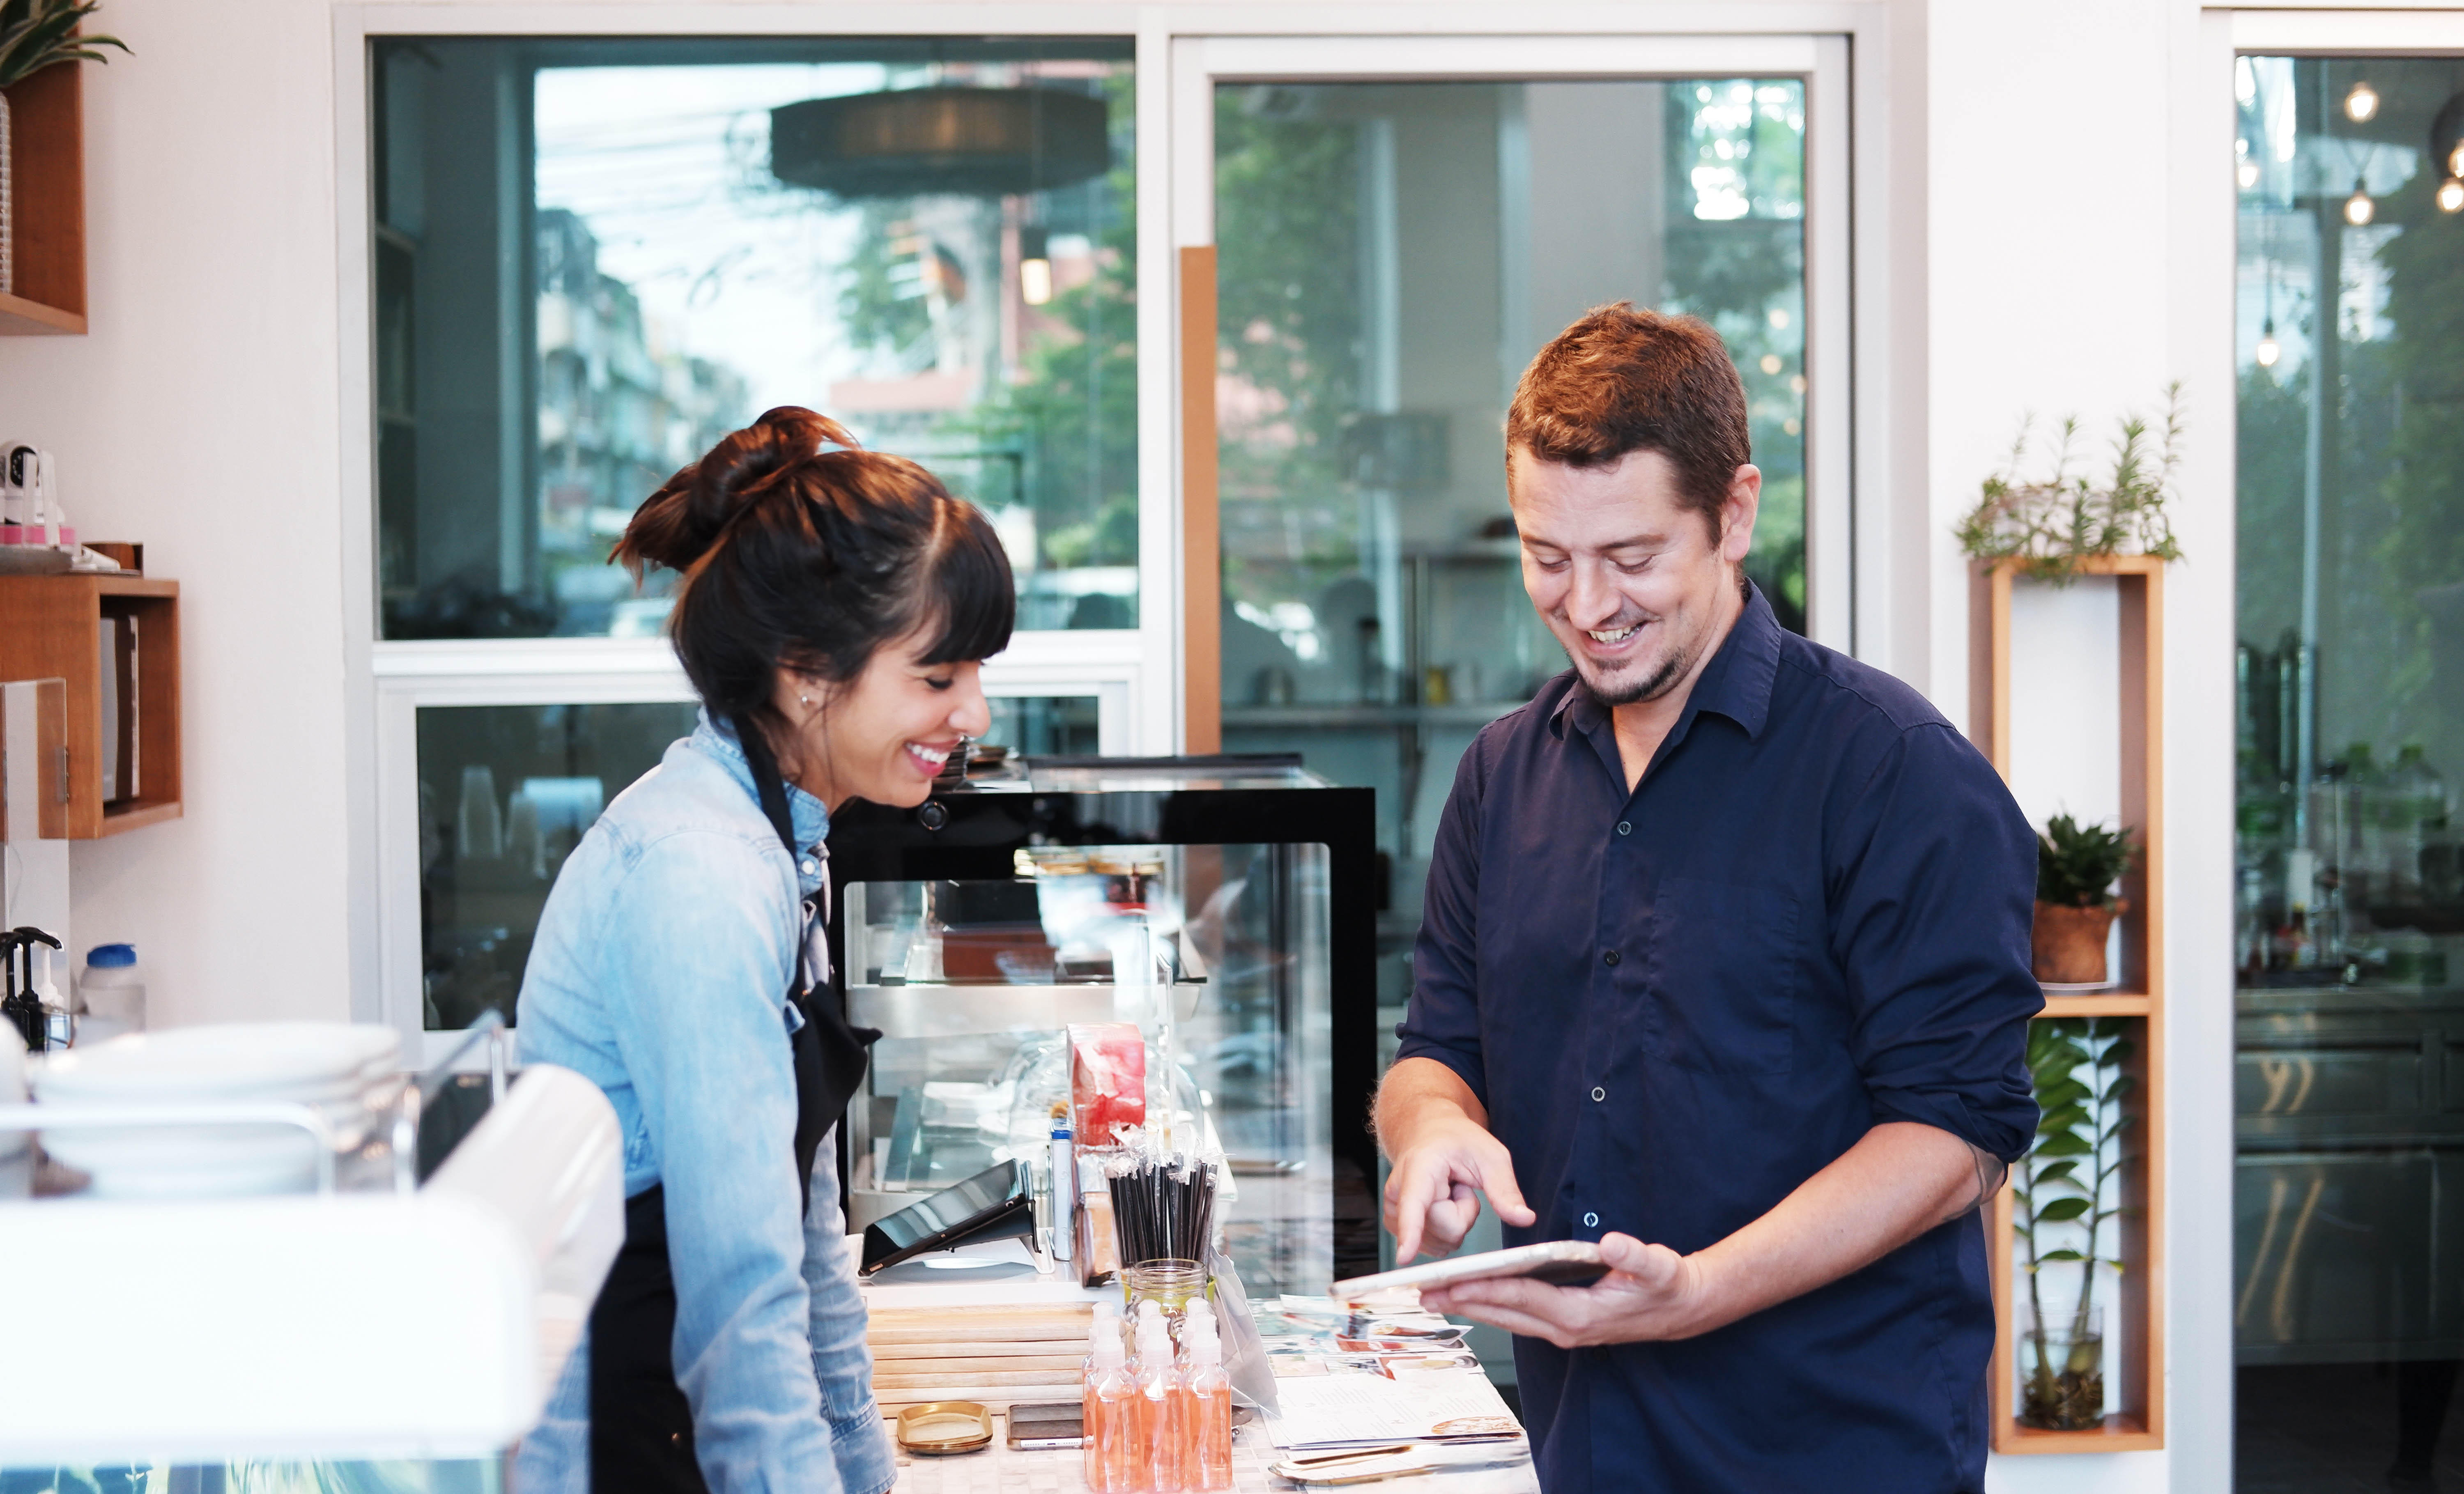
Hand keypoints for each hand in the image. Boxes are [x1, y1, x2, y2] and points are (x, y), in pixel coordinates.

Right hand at [1382, 1111, 1536, 1262]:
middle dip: (1464, 1214)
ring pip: (1441, 1242)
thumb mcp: (1491, 1156)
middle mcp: (1398, 1192)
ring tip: (1449, 1193)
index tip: (1404, 1258)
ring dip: (1454, 1222)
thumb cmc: (1458, 1142)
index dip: (1411, 1232)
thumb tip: (1525, 1219)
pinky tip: (1441, 1204)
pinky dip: (1444, 1229)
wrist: (1430, 1134)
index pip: (1414, 1205)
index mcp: (1420, 1168)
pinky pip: (1434, 1246)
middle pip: (1447, 1231)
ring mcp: (1393, 1212)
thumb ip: (1505, 1190)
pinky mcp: (1396, 1227)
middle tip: (1459, 1186)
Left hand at [1419, 1233, 1717, 1347]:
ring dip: (1471, 1306)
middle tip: (1423, 1292)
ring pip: (1507, 1318)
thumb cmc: (1667, 1285)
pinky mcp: (1564, 1324)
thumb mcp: (1658, 1266)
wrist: (1682, 1309)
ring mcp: (1563, 1330)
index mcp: (1580, 1314)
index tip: (1453, 1283)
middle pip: (1505, 1312)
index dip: (1486, 1289)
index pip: (1522, 1298)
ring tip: (1435, 1295)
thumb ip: (1633, 1254)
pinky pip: (1519, 1316)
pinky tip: (1474, 1297)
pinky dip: (1492, 1306)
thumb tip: (1610, 1244)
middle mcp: (1566, 1328)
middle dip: (1463, 1302)